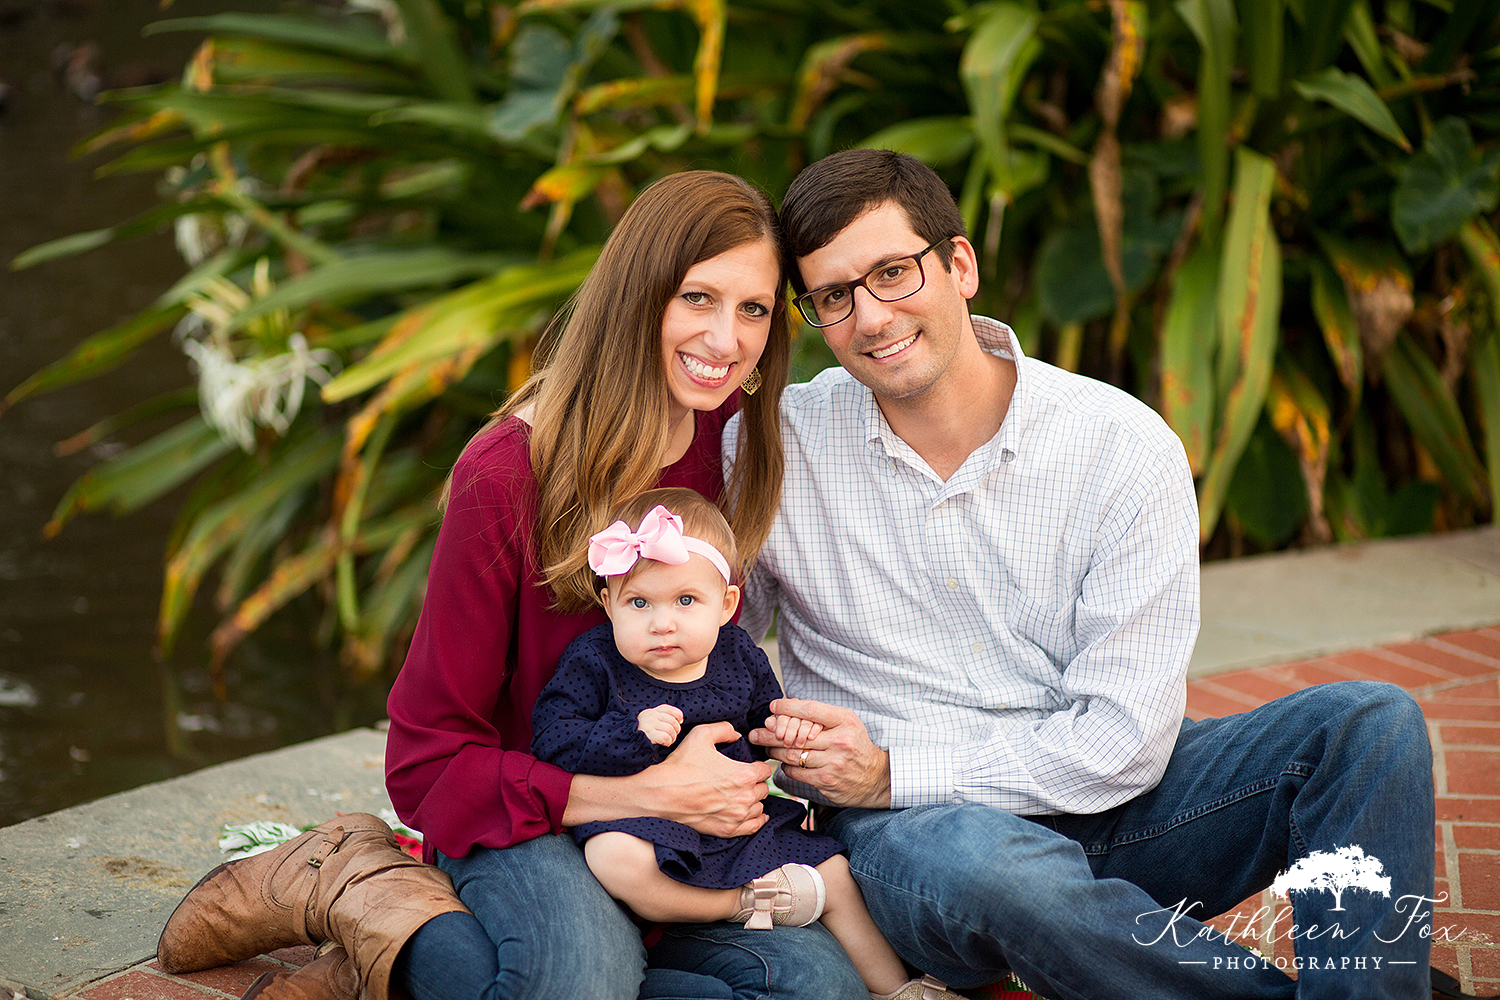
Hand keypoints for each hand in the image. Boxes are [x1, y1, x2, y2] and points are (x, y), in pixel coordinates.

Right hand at [637, 704, 683, 745]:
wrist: (628, 739)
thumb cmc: (643, 731)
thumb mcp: (650, 720)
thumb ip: (662, 717)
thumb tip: (680, 720)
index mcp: (652, 711)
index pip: (669, 709)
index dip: (678, 715)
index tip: (680, 721)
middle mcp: (651, 716)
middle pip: (672, 720)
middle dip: (677, 729)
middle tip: (674, 735)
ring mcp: (649, 724)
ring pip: (670, 729)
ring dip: (673, 737)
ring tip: (669, 740)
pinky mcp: (649, 734)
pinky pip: (665, 737)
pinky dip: (668, 741)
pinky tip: (665, 743)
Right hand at [650, 722, 774, 837]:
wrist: (661, 794)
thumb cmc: (681, 766)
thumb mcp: (701, 735)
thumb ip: (724, 729)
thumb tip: (736, 735)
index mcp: (744, 774)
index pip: (764, 770)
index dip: (757, 766)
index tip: (749, 766)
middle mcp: (745, 797)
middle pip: (763, 789)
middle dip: (754, 783)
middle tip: (741, 780)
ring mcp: (737, 816)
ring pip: (759, 807)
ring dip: (753, 801)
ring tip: (740, 795)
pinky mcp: (727, 830)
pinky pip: (753, 826)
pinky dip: (755, 820)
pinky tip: (752, 814)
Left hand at [750, 698, 890, 808]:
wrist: (876, 777)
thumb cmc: (855, 746)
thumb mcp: (846, 723)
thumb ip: (821, 716)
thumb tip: (785, 710)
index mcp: (845, 721)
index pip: (810, 710)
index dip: (787, 707)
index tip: (773, 707)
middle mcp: (840, 741)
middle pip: (795, 735)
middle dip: (770, 733)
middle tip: (756, 732)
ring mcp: (833, 762)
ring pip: (792, 755)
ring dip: (774, 751)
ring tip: (765, 747)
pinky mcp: (826, 781)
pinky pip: (796, 772)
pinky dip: (786, 767)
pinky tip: (784, 764)